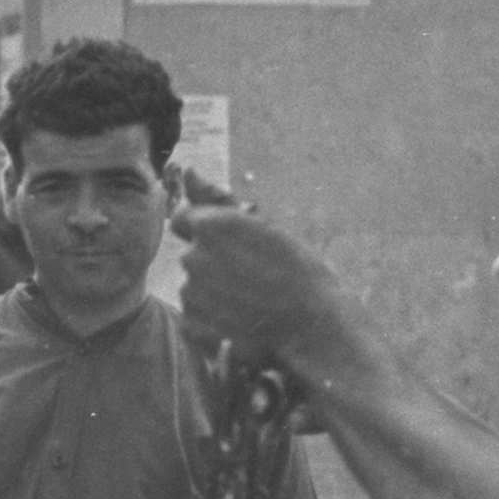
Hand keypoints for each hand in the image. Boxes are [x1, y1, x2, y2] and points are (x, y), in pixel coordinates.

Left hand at [169, 170, 338, 363]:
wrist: (314, 327)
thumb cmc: (298, 272)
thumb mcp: (264, 227)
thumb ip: (217, 199)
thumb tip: (190, 170)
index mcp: (212, 225)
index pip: (184, 220)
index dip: (207, 232)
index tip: (232, 246)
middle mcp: (194, 257)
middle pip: (192, 256)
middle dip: (213, 264)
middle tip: (253, 279)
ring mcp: (191, 294)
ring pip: (193, 287)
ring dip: (213, 293)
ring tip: (252, 303)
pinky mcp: (192, 326)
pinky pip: (194, 318)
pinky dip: (212, 322)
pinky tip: (242, 323)